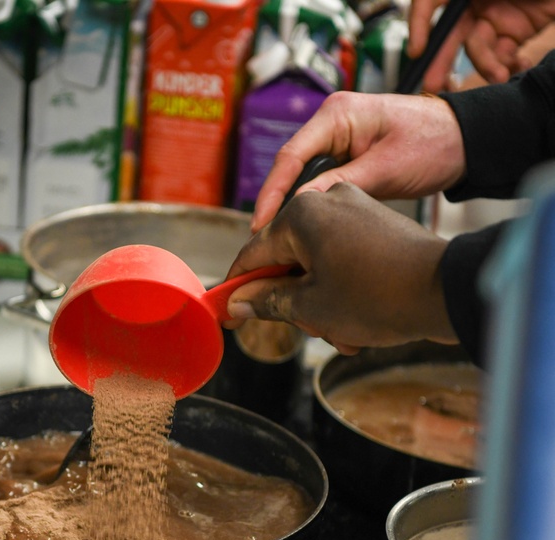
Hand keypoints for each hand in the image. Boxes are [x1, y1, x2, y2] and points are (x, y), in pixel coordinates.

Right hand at [225, 183, 456, 354]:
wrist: (449, 291)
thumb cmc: (378, 296)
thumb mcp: (311, 307)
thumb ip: (266, 301)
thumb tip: (238, 302)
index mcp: (301, 214)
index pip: (253, 254)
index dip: (237, 289)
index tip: (226, 313)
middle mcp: (325, 202)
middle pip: (287, 259)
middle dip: (292, 301)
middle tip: (305, 330)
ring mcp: (355, 210)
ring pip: (316, 263)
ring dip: (321, 302)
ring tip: (341, 333)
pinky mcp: (377, 224)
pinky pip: (343, 257)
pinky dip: (343, 289)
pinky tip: (356, 322)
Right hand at [251, 91, 464, 231]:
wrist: (468, 140)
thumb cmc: (434, 144)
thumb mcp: (385, 169)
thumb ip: (339, 184)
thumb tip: (298, 205)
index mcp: (336, 114)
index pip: (289, 156)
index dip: (271, 193)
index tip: (259, 224)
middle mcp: (331, 122)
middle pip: (290, 166)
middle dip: (275, 202)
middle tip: (264, 238)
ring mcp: (337, 137)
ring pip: (302, 174)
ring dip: (292, 203)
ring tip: (278, 236)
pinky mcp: (346, 153)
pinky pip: (319, 178)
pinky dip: (310, 200)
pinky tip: (303, 224)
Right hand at [409, 0, 554, 91]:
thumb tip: (430, 5)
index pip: (431, 2)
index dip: (419, 25)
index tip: (417, 51)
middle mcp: (476, 0)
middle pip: (451, 32)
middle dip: (442, 60)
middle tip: (435, 84)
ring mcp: (497, 17)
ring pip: (479, 49)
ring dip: (486, 65)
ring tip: (500, 75)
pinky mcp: (516, 32)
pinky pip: (503, 55)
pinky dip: (507, 67)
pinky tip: (518, 68)